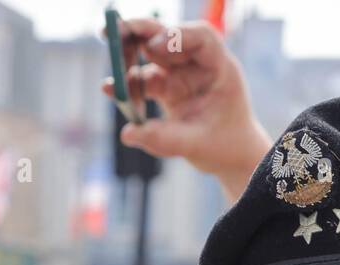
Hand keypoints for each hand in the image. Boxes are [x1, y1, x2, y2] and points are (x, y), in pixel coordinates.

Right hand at [104, 18, 270, 202]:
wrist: (231, 157)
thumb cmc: (225, 146)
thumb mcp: (198, 144)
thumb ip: (165, 139)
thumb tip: (127, 134)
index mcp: (219, 67)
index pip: (200, 37)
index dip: (175, 35)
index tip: (152, 48)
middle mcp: (198, 64)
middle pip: (166, 35)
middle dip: (138, 31)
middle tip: (109, 33)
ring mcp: (181, 73)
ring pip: (149, 52)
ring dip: (127, 58)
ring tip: (112, 81)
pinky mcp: (167, 86)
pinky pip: (142, 78)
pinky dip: (127, 85)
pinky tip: (111, 92)